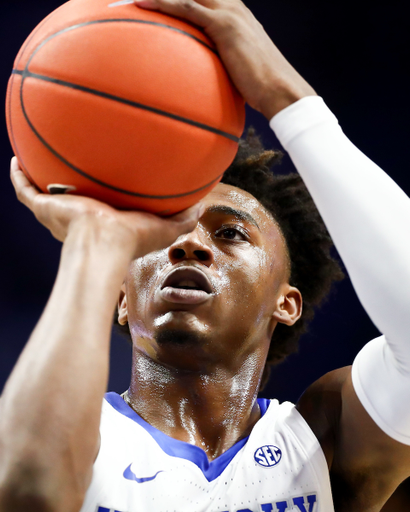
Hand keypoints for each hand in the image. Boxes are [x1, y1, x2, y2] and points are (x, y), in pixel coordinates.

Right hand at [10, 157, 204, 257]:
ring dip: (41, 178)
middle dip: (71, 186)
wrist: (104, 243)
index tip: (109, 181)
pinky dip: (19, 175)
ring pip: (44, 194)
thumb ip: (185, 218)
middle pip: (71, 199)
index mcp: (104, 222)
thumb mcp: (166, 228)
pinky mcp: (44, 207)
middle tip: (76, 168)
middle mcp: (78, 218)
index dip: (104, 196)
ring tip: (41, 157)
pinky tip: (18, 158)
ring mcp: (58, 213)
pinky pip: (24, 189)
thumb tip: (202, 205)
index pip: (101, 208)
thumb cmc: (132, 241)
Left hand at [134, 0, 315, 117]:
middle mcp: (233, 8)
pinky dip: (163, 2)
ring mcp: (230, 14)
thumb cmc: (261, 88)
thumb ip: (221, 65)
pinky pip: (187, 7)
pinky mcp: (225, 25)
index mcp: (236, 15)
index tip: (155, 2)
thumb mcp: (238, 71)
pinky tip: (141, 2)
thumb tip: (204, 82)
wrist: (281, 91)